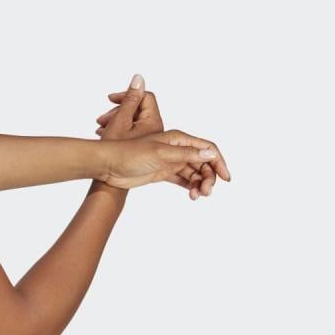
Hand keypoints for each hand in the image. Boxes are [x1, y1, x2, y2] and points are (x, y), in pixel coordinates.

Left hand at [95, 75, 230, 197]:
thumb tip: (211, 154)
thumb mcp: (160, 153)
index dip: (219, 162)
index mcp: (178, 138)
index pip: (207, 148)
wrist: (109, 166)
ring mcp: (170, 161)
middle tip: (206, 192)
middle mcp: (176, 148)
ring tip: (197, 195)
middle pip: (203, 162)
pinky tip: (191, 195)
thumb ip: (186, 154)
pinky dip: (189, 186)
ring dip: (199, 183)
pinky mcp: (162, 173)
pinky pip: (182, 179)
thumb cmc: (130, 154)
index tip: (226, 177)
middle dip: (209, 176)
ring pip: (193, 172)